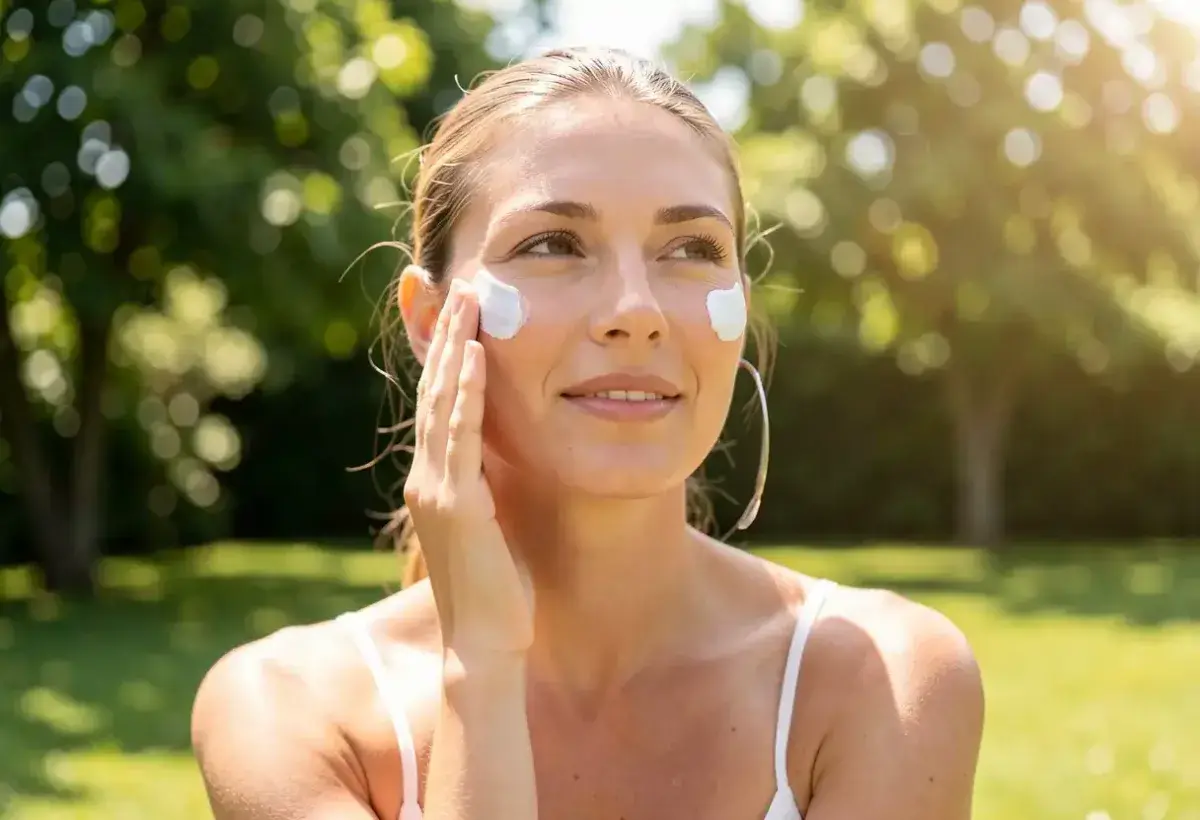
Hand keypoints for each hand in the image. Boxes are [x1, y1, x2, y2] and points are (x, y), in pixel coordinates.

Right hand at [404, 279, 533, 656]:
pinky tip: (477, 356)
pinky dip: (467, 392)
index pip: (437, 406)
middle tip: (458, 287)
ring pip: (443, 404)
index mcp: (434, 483)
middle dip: (445, 338)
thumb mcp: (490, 526)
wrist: (485, 644)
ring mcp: (436, 489)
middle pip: (432, 393)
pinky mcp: (457, 503)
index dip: (444, 358)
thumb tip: (502, 458)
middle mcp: (426, 479)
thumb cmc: (497, 591)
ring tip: (469, 302)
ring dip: (455, 350)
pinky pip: (462, 435)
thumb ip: (487, 488)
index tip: (458, 316)